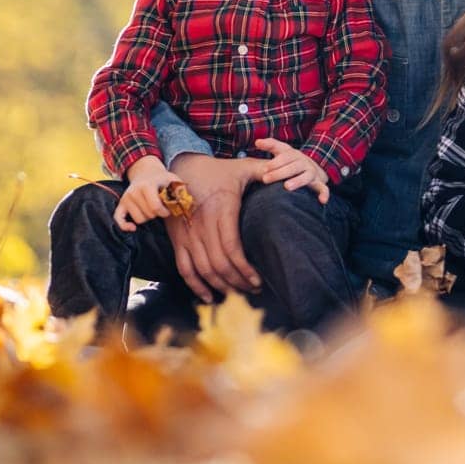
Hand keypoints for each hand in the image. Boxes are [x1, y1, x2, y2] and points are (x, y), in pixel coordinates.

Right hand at [115, 156, 174, 230]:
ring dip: (147, 217)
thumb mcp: (173, 180)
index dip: (164, 212)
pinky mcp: (121, 204)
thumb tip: (187, 203)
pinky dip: (124, 226)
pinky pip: (118, 219)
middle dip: (157, 214)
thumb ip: (180, 190)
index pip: (155, 207)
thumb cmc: (162, 179)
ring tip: (151, 207)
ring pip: (138, 219)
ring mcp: (126, 198)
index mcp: (147, 185)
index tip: (168, 209)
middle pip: (148, 215)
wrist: (146, 171)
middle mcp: (134, 191)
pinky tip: (133, 228)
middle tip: (160, 206)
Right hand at [163, 153, 262, 301]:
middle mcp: (202, 224)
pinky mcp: (177, 240)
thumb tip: (288, 172)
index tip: (259, 280)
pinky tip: (210, 297)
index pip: (232, 248)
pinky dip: (196, 286)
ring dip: (221, 286)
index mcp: (221, 209)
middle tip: (254, 289)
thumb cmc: (218, 170)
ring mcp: (187, 234)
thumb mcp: (242, 167)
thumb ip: (265, 170)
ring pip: (203, 270)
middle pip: (219, 264)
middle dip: (238, 282)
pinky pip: (184, 269)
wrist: (181, 166)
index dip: (245, 269)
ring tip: (239, 293)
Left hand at [253, 138, 329, 201]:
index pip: (285, 156)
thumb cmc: (291, 160)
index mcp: (294, 155)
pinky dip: (324, 194)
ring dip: (297, 181)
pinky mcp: (318, 183)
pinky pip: (323, 188)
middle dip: (280, 173)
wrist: (311, 166)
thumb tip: (257, 142)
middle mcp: (304, 163)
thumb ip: (270, 145)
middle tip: (265, 179)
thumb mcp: (282, 150)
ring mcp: (312, 173)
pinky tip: (322, 201)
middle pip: (293, 166)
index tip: (264, 168)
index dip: (275, 162)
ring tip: (286, 187)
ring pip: (306, 176)